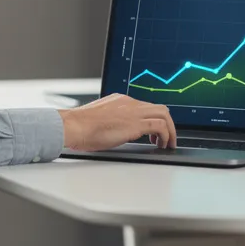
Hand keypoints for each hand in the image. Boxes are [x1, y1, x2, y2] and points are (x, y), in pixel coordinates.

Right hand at [58, 94, 176, 150]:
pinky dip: (166, 136)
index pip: (145, 106)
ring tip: (167, 143)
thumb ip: (111, 120)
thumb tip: (114, 131)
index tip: (154, 131)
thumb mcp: (99, 119)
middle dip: (167, 123)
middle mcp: (130, 102)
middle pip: (159, 108)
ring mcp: (134, 111)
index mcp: (121, 100)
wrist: (74, 125)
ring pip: (164, 114)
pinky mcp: (136, 123)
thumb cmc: (80, 126)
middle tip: (166, 137)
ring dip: (170, 130)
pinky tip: (161, 145)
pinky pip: (160, 126)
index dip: (153, 119)